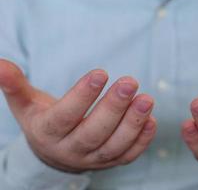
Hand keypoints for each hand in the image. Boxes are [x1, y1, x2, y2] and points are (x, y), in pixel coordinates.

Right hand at [0, 59, 155, 171]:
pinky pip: (128, 156)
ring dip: (133, 124)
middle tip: (130, 82)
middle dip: (113, 108)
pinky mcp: (111, 162)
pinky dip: (142, 141)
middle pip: (93, 132)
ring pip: (114, 146)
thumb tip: (0, 64)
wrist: (55, 151)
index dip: (82, 96)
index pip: (65, 116)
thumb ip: (15, 85)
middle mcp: (71, 150)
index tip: (100, 72)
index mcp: (48, 133)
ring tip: (147, 99)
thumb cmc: (44, 120)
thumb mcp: (27, 104)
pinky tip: (151, 120)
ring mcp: (93, 160)